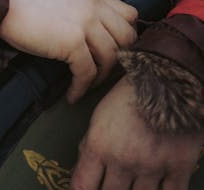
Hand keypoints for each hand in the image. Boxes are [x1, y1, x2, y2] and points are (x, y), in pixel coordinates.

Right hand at [0, 0, 136, 101]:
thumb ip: (83, 6)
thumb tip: (94, 30)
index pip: (129, 15)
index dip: (125, 36)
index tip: (114, 50)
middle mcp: (94, 6)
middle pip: (128, 38)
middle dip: (120, 58)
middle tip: (104, 70)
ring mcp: (84, 24)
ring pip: (111, 58)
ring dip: (100, 77)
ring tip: (85, 85)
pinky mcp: (71, 43)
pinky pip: (87, 73)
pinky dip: (81, 88)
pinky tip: (71, 94)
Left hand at [70, 76, 203, 189]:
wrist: (166, 77)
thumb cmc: (131, 92)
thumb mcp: (100, 114)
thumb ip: (90, 144)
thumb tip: (80, 169)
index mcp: (101, 146)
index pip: (83, 185)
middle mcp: (123, 161)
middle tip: (112, 183)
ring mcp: (151, 167)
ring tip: (134, 180)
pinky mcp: (177, 168)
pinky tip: (157, 186)